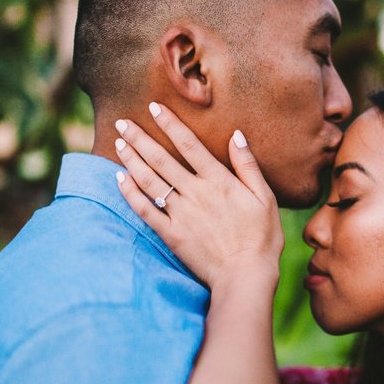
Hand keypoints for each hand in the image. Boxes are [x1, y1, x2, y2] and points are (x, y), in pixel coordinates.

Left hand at [114, 102, 283, 289]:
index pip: (188, 144)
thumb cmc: (262, 238)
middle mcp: (195, 193)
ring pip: (149, 181)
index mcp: (219, 181)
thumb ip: (248, 166)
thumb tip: (236, 135)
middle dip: (139, 138)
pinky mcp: (171, 234)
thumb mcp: (265, 198)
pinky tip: (120, 180)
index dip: (170, 123)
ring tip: (118, 144)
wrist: (245, 275)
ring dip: (131, 160)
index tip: (154, 107)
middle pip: (160, 159)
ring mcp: (180, 214)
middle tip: (122, 122)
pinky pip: (145, 210)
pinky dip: (130, 194)